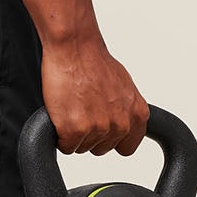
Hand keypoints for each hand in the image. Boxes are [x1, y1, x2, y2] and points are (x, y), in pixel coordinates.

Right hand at [39, 33, 149, 154]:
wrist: (75, 48)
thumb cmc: (94, 62)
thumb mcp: (124, 87)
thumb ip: (126, 110)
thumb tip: (122, 119)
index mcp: (137, 114)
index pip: (127, 147)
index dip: (111, 140)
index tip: (103, 131)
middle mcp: (121, 124)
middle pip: (101, 148)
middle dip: (90, 134)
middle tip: (82, 109)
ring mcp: (98, 128)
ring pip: (82, 147)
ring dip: (73, 133)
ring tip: (72, 107)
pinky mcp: (74, 130)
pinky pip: (65, 146)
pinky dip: (59, 134)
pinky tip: (62, 114)